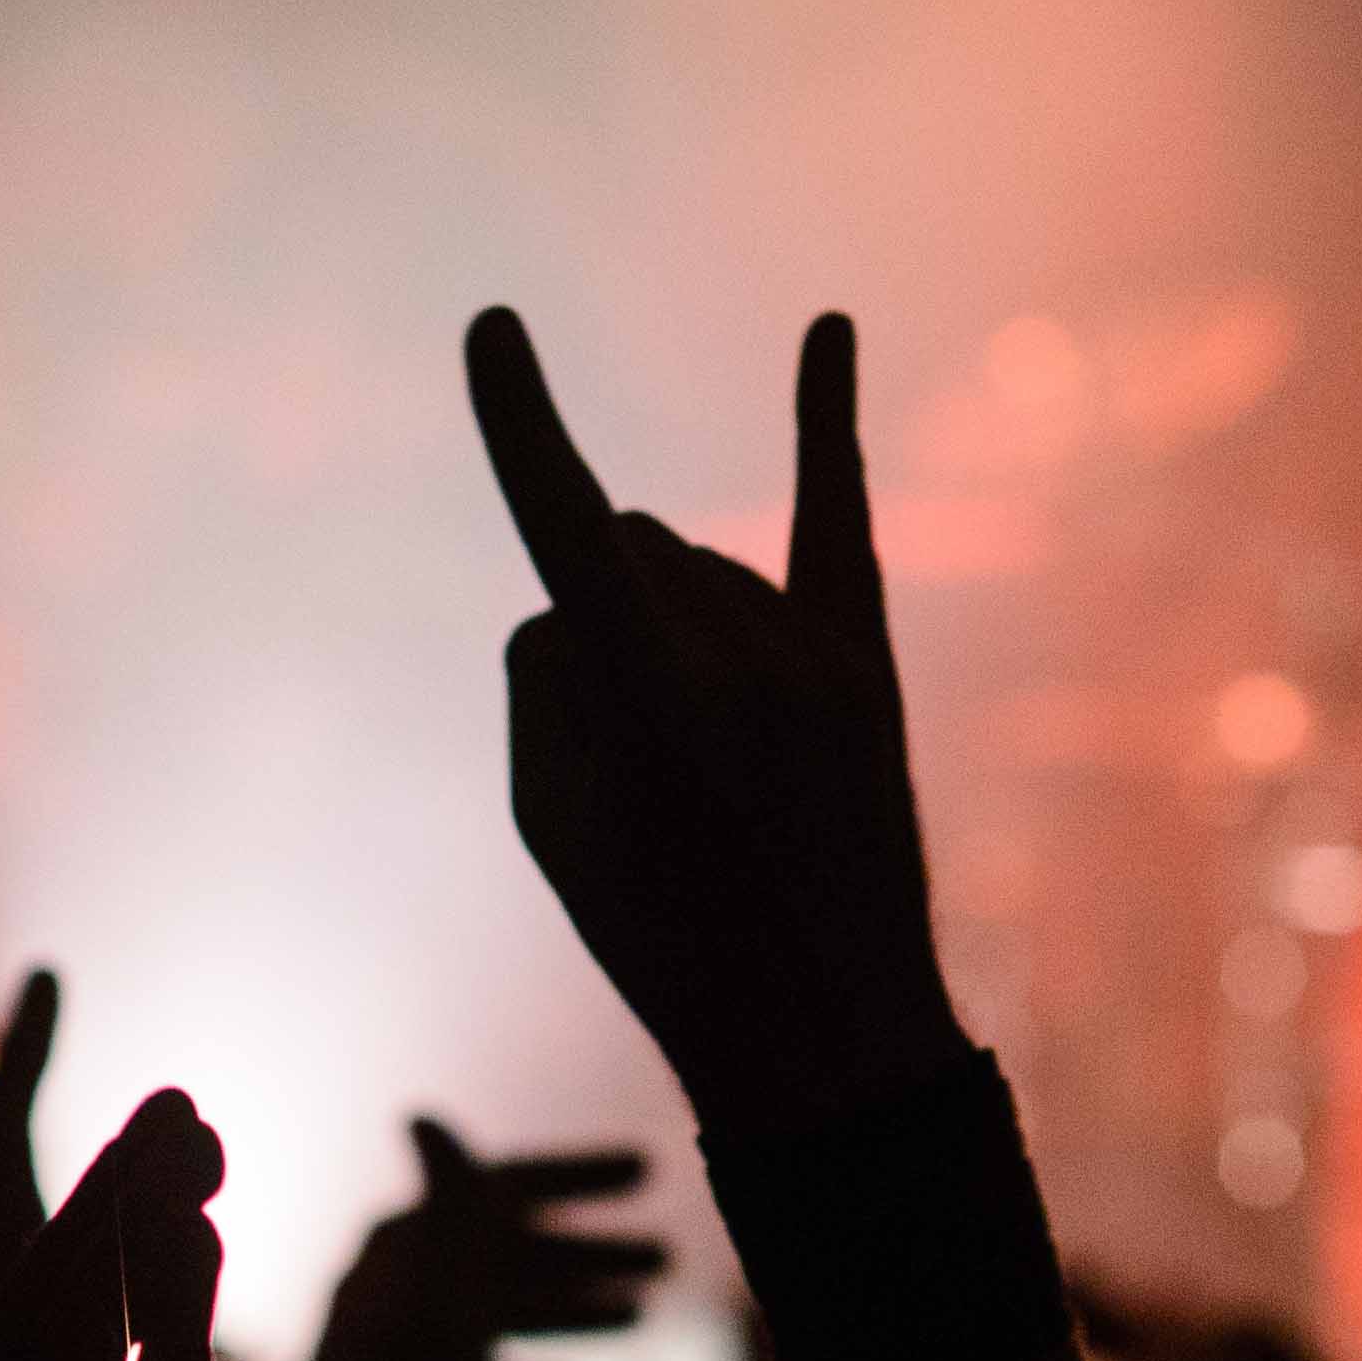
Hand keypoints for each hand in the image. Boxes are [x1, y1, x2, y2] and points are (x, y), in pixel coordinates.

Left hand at [287, 1122, 666, 1360]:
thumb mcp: (439, 1299)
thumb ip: (453, 1209)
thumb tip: (421, 1113)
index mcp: (409, 1248)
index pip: (505, 1188)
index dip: (578, 1175)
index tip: (651, 1170)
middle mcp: (400, 1289)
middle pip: (508, 1252)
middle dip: (589, 1251)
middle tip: (668, 1258)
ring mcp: (405, 1354)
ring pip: (499, 1313)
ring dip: (572, 1308)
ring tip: (641, 1316)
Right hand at [468, 308, 961, 1139]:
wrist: (829, 1035)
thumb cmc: (668, 944)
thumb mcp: (552, 829)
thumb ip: (543, 684)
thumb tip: (576, 598)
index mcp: (655, 697)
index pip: (569, 524)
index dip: (522, 423)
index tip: (493, 327)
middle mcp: (747, 650)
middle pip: (628, 548)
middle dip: (601, 613)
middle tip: (632, 755)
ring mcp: (816, 650)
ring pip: (696, 567)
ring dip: (669, 627)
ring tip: (705, 766)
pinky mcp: (867, 664)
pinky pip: (835, 518)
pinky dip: (825, 422)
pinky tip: (829, 326)